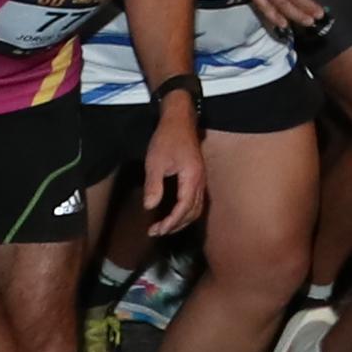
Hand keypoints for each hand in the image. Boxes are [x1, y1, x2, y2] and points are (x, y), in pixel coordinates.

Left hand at [137, 106, 212, 231]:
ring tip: (166, 226)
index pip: (184, 208)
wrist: (179, 120)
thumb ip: (154, 185)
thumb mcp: (155, 162)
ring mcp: (201, 179)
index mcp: (191, 178)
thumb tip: (150, 206)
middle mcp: (200, 181)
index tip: (157, 230)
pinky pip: (196, 200)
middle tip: (158, 231)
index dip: (171, 222)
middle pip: (193, 212)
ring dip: (182, 220)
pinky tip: (175, 212)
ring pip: (197, 208)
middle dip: (176, 225)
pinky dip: (186, 211)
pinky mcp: (198, 176)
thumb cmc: (167, 138)